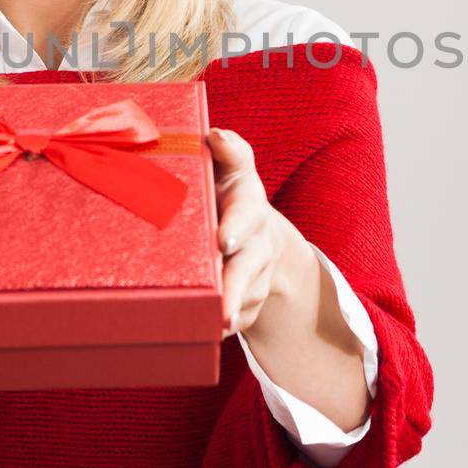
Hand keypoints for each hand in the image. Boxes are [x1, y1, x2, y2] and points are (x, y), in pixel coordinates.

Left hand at [207, 127, 310, 340]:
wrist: (253, 235)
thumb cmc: (229, 196)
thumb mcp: (232, 170)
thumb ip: (229, 152)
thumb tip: (214, 133)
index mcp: (249, 207)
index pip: (247, 214)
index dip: (237, 226)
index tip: (224, 239)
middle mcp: (257, 244)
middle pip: (249, 267)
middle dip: (235, 286)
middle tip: (221, 306)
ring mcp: (257, 275)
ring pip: (248, 297)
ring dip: (231, 312)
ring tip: (214, 326)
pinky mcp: (251, 300)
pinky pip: (244, 318)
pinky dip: (228, 327)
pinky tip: (209, 334)